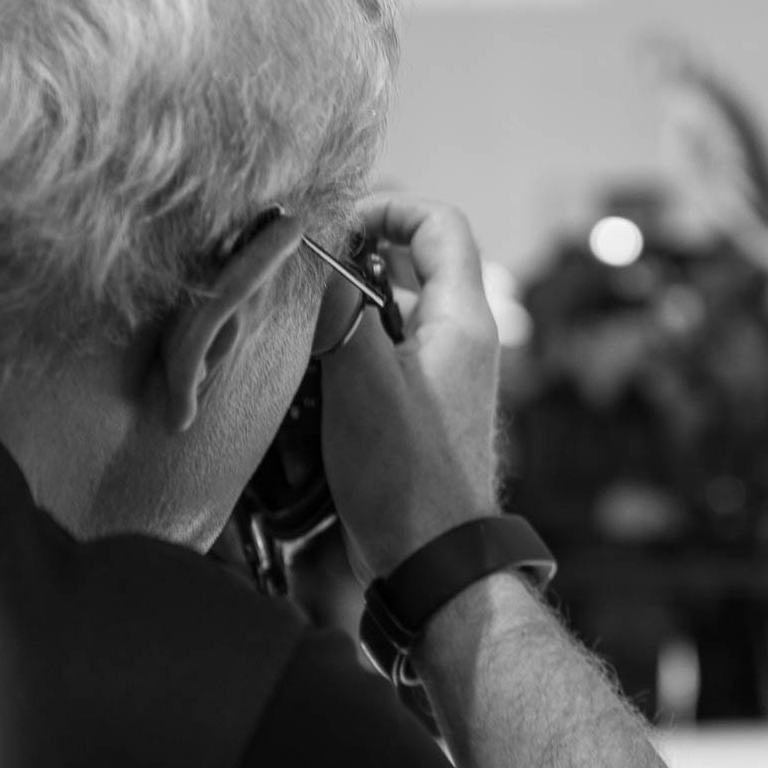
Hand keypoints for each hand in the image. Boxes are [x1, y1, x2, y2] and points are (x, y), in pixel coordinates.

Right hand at [315, 194, 500, 578]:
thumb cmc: (406, 475)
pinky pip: (391, 351)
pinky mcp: (424, 408)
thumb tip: (311, 247)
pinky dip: (355, 343)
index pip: (440, 225)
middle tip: (311, 265)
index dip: (390, 208)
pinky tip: (312, 366)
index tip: (337, 226)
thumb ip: (339, 309)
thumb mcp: (363, 381)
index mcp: (463, 320)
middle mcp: (463, 340)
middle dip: (362, 251)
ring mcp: (445, 375)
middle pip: (420, 261)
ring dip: (353, 300)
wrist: (433, 558)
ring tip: (304, 312)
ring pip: (400, 308)